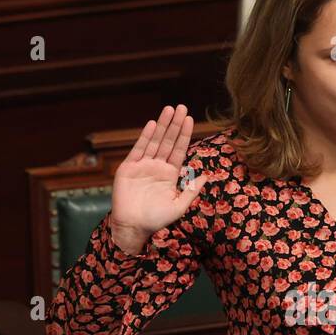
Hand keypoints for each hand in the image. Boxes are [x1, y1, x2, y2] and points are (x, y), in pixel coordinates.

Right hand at [108, 104, 208, 250]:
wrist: (133, 227)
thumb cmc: (156, 219)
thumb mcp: (179, 206)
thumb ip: (192, 190)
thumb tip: (207, 175)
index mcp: (170, 174)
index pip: (179, 150)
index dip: (184, 134)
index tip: (190, 119)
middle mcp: (157, 166)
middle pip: (168, 141)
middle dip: (175, 124)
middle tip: (182, 107)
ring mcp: (143, 165)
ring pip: (155, 141)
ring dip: (162, 125)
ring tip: (169, 109)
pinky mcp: (129, 168)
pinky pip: (139, 149)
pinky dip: (145, 137)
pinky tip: (153, 125)